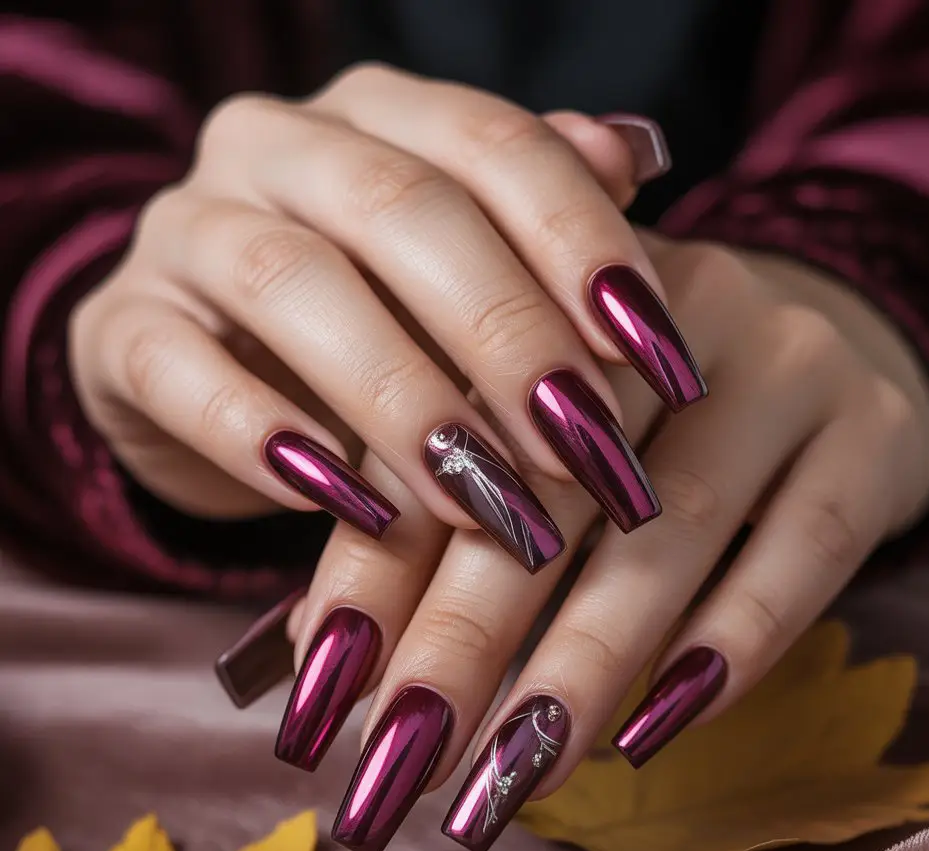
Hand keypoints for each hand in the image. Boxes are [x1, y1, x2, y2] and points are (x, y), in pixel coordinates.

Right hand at [70, 64, 702, 572]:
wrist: (216, 375)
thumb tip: (637, 158)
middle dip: (509, 339)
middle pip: (404, 214)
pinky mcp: (123, 330)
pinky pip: (185, 373)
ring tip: (486, 502)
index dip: (585, 243)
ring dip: (406, 403)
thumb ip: (539, 224)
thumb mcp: (460, 279)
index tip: (658, 356)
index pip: (494, 145)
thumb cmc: (371, 328)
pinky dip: (269, 441)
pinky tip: (351, 507)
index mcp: (377, 118)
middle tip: (586, 450)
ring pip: (296, 286)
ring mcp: (186, 231)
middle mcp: (277, 148)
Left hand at [283, 234, 928, 850]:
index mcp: (553, 294)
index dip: (373, 570)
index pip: (445, 438)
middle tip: (401, 762)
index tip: (319, 699)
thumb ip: (442, 510)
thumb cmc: (647, 409)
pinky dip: (728, 647)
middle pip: (550, 486)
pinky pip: (803, 550)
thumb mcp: (544, 424)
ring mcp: (783, 365)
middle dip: (464, 638)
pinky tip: (652, 733)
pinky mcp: (871, 433)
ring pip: (670, 530)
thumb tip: (324, 653)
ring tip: (509, 782)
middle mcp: (662, 316)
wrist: (833, 340)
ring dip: (582, 666)